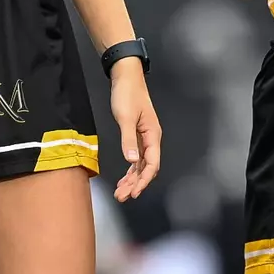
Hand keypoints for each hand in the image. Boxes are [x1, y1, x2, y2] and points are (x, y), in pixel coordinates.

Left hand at [109, 60, 160, 201]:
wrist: (125, 77)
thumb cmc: (127, 94)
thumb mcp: (125, 117)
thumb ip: (128, 139)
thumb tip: (132, 160)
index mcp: (153, 135)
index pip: (152, 164)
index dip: (143, 180)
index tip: (134, 192)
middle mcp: (151, 139)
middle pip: (147, 168)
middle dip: (136, 184)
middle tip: (122, 197)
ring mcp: (144, 138)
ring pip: (141, 165)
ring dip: (132, 179)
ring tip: (121, 193)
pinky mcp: (136, 135)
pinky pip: (136, 158)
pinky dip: (130, 170)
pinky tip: (123, 179)